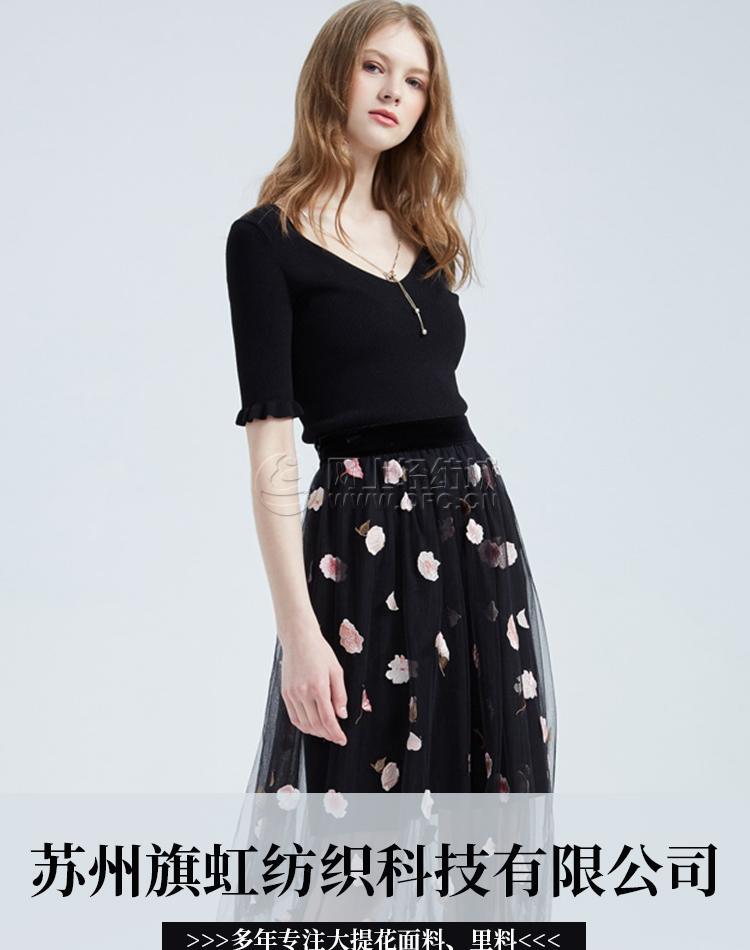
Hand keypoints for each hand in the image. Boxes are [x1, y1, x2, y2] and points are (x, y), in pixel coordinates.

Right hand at [279, 627, 347, 745]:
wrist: (299, 639)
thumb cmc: (319, 651)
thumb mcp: (336, 671)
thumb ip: (340, 695)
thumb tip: (342, 715)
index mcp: (318, 687)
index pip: (328, 719)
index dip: (336, 733)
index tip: (342, 739)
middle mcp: (303, 693)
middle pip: (316, 725)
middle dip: (327, 734)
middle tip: (336, 736)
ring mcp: (292, 694)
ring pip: (304, 724)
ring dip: (316, 732)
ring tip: (325, 732)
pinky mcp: (285, 693)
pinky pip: (293, 717)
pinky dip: (303, 725)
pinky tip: (312, 725)